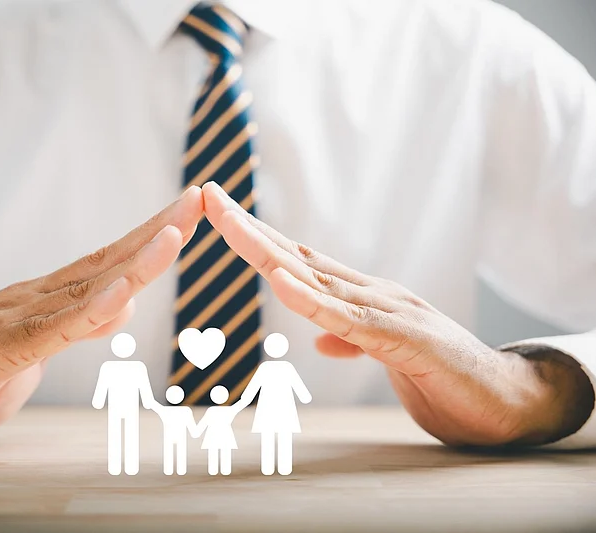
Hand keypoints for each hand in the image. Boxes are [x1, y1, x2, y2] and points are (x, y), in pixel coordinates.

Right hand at [0, 187, 203, 447]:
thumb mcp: (39, 349)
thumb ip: (78, 324)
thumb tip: (123, 301)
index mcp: (45, 296)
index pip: (108, 260)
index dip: (152, 235)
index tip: (190, 210)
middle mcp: (33, 297)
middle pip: (105, 261)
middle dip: (157, 230)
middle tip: (199, 199)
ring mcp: (13, 319)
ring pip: (84, 289)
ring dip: (135, 261)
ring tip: (176, 233)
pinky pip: (49, 333)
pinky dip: (87, 313)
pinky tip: (120, 295)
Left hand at [203, 182, 593, 446]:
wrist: (503, 402)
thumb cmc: (441, 378)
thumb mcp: (385, 358)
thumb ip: (354, 340)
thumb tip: (320, 339)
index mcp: (360, 297)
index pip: (298, 261)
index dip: (256, 237)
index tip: (218, 214)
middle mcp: (368, 293)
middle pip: (296, 256)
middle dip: (247, 226)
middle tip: (207, 195)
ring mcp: (386, 311)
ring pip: (314, 277)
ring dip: (266, 249)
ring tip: (227, 221)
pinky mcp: (403, 340)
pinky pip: (348, 320)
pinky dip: (311, 300)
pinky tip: (279, 280)